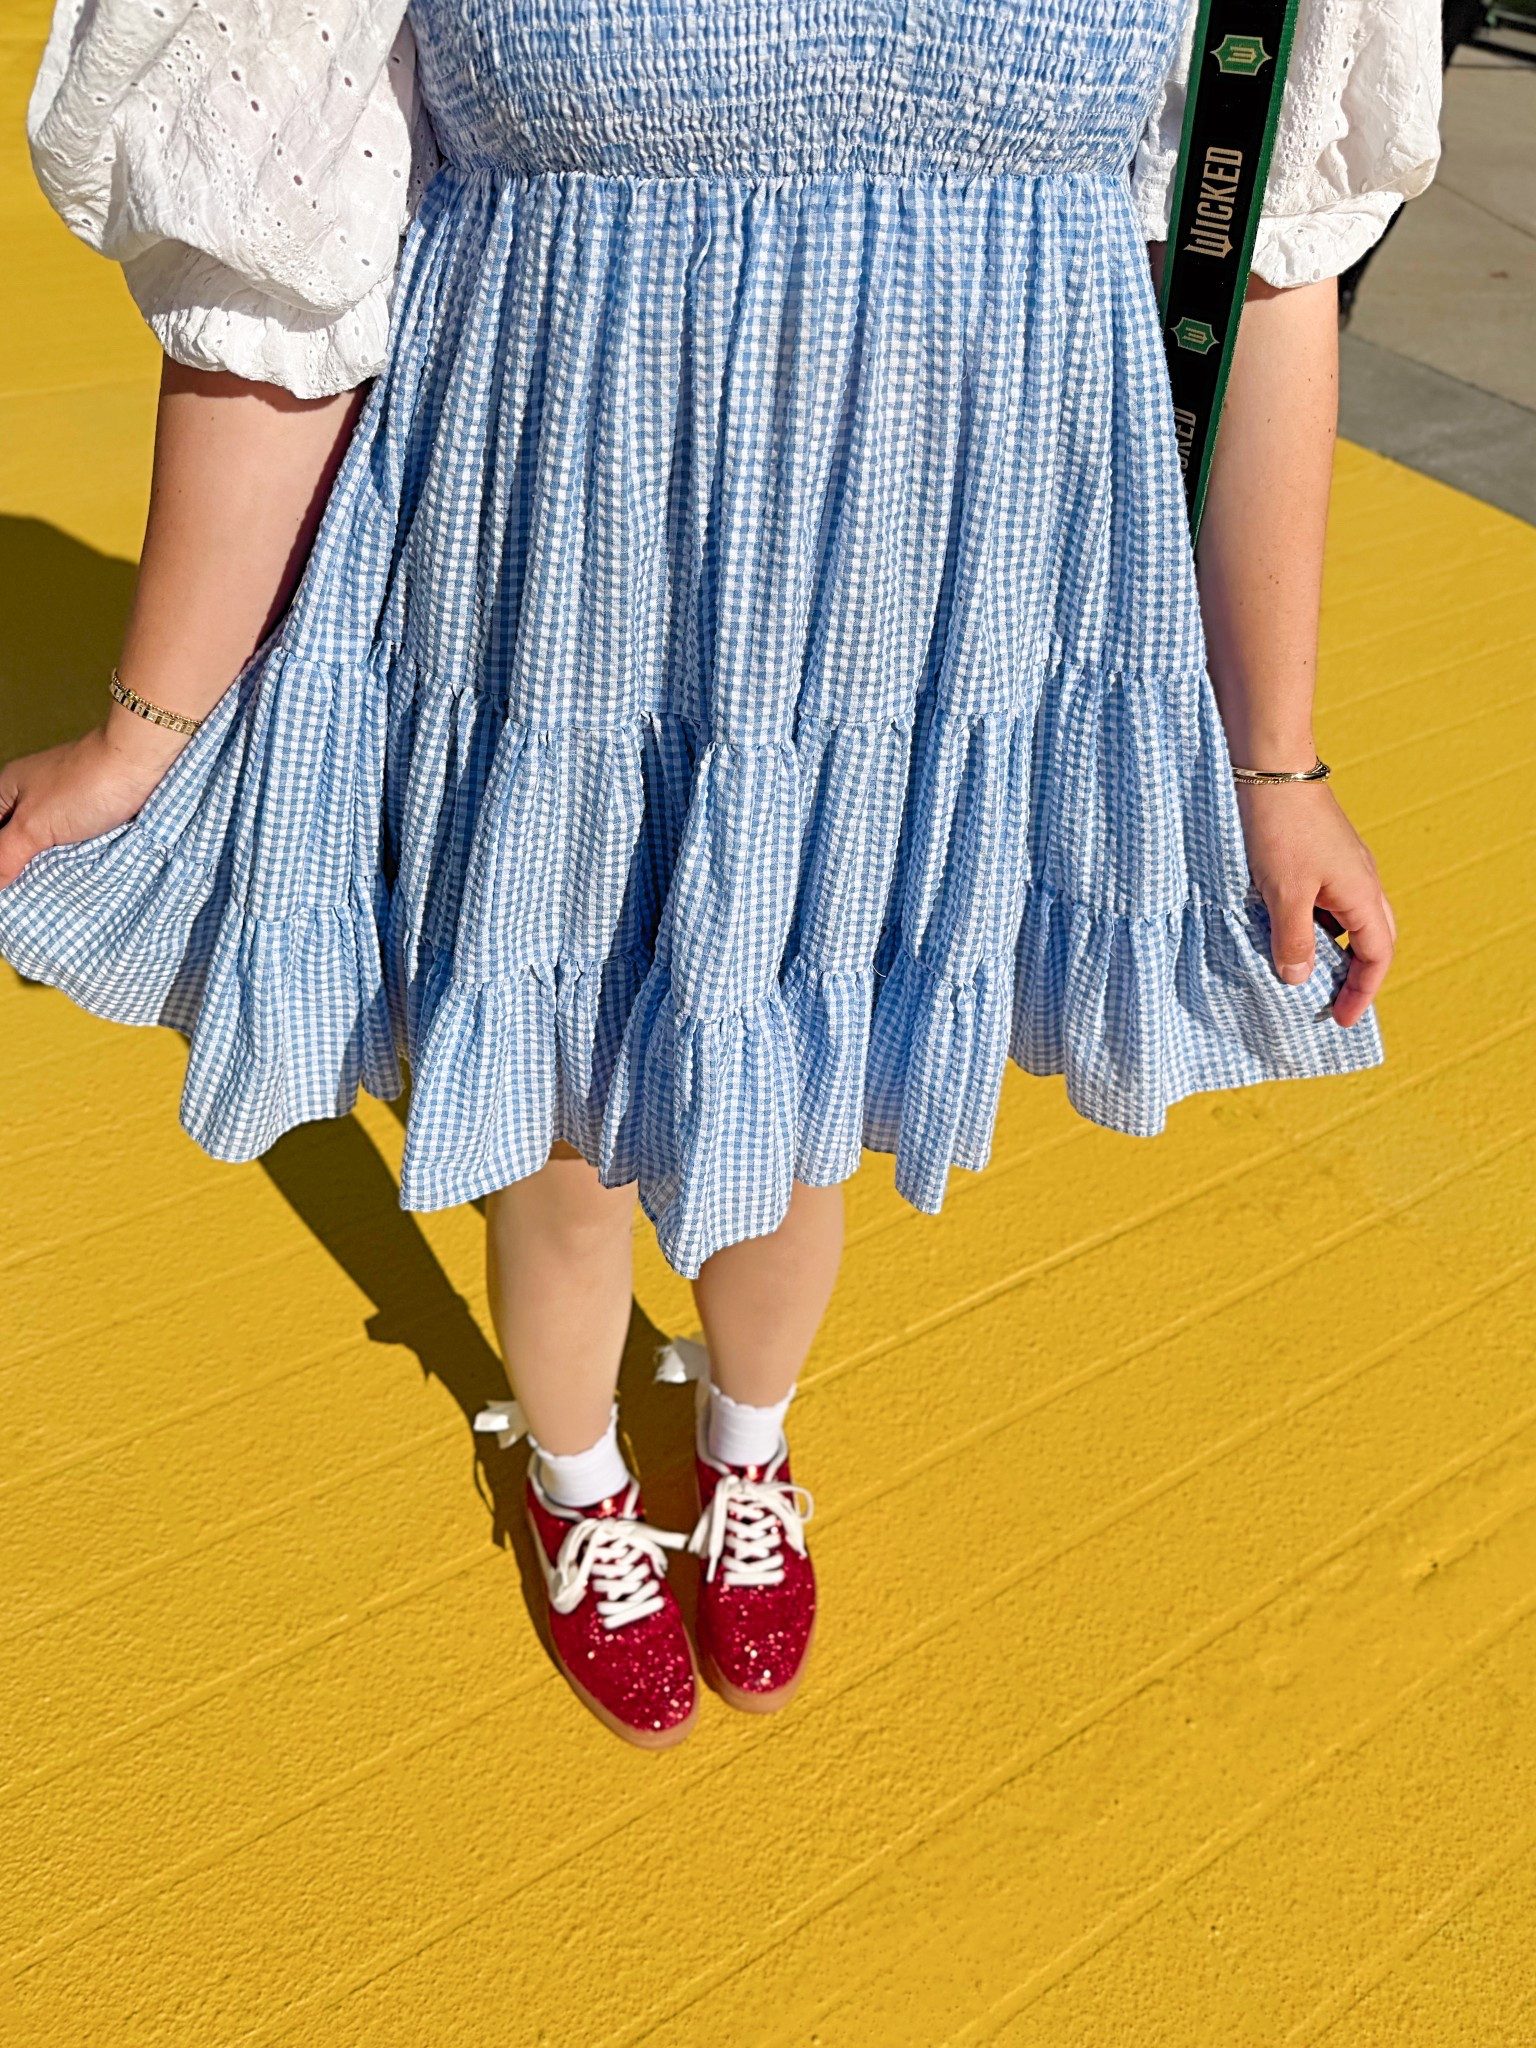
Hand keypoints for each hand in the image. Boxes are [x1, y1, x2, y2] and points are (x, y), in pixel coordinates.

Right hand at [0, 711, 188, 888]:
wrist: (139, 761)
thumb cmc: (83, 786)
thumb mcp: (34, 825)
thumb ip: (6, 855)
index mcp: (7, 791)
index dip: (0, 860)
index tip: (9, 885)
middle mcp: (31, 796)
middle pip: (15, 839)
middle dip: (19, 866)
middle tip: (25, 895)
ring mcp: (63, 804)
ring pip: (44, 844)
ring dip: (45, 866)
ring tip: (45, 894)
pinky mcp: (92, 814)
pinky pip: (72, 842)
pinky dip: (69, 859)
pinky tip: (71, 879)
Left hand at [1235, 780, 1395, 1029]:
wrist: (1271, 767)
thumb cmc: (1280, 829)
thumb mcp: (1283, 894)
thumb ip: (1292, 940)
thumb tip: (1299, 979)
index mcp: (1362, 893)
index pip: (1376, 955)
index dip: (1362, 991)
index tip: (1340, 1020)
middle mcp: (1361, 880)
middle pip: (1372, 938)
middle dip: (1356, 974)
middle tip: (1331, 1003)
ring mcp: (1342, 865)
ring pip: (1348, 919)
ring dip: (1332, 949)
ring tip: (1303, 974)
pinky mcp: (1322, 853)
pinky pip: (1328, 901)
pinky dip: (1315, 924)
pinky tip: (1285, 930)